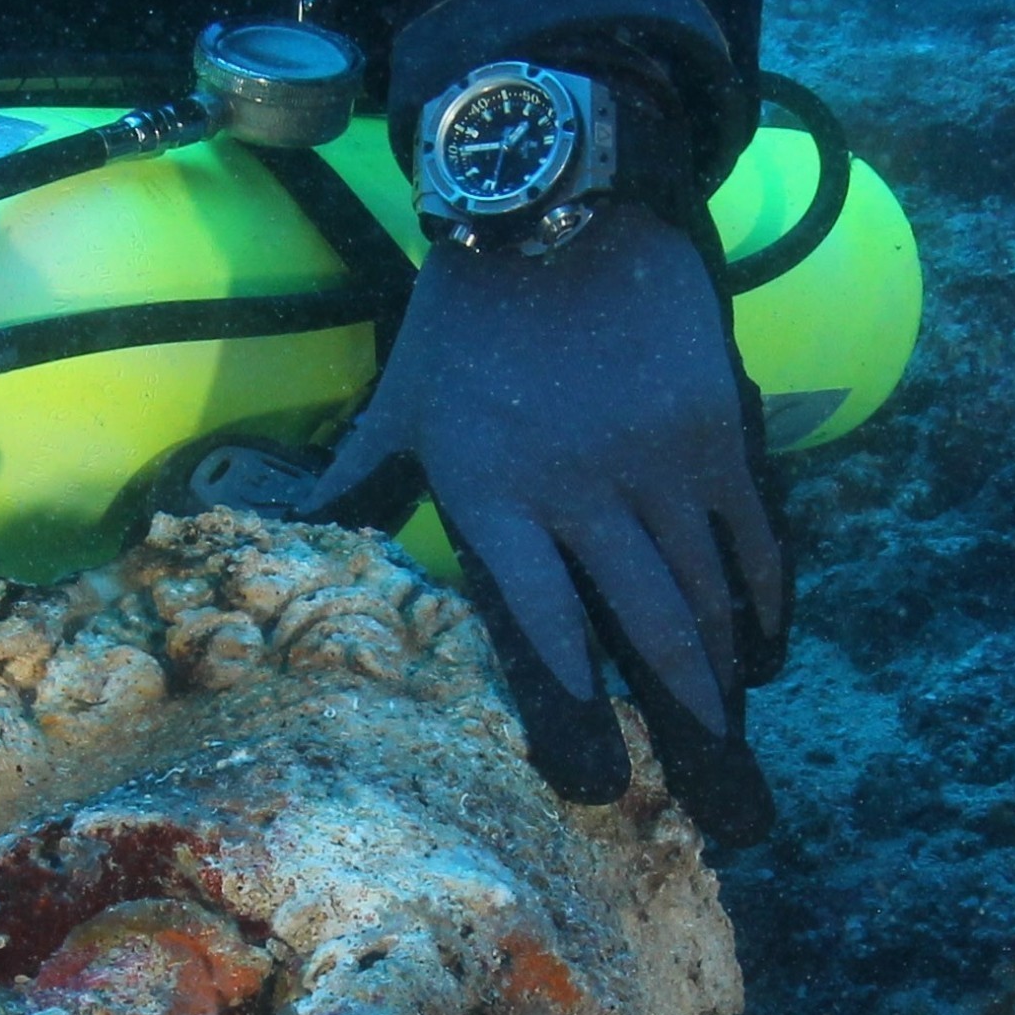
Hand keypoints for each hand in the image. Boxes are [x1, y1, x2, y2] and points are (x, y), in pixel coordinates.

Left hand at [313, 204, 785, 844]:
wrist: (563, 194)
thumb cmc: (465, 317)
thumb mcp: (397, 408)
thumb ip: (346, 490)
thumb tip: (250, 522)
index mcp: (495, 502)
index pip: (542, 636)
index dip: (574, 717)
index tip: (599, 788)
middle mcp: (583, 494)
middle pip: (648, 637)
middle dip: (685, 734)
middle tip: (715, 819)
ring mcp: (661, 462)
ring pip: (708, 597)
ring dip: (726, 685)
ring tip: (733, 753)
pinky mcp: (719, 428)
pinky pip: (755, 538)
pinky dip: (765, 604)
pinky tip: (762, 657)